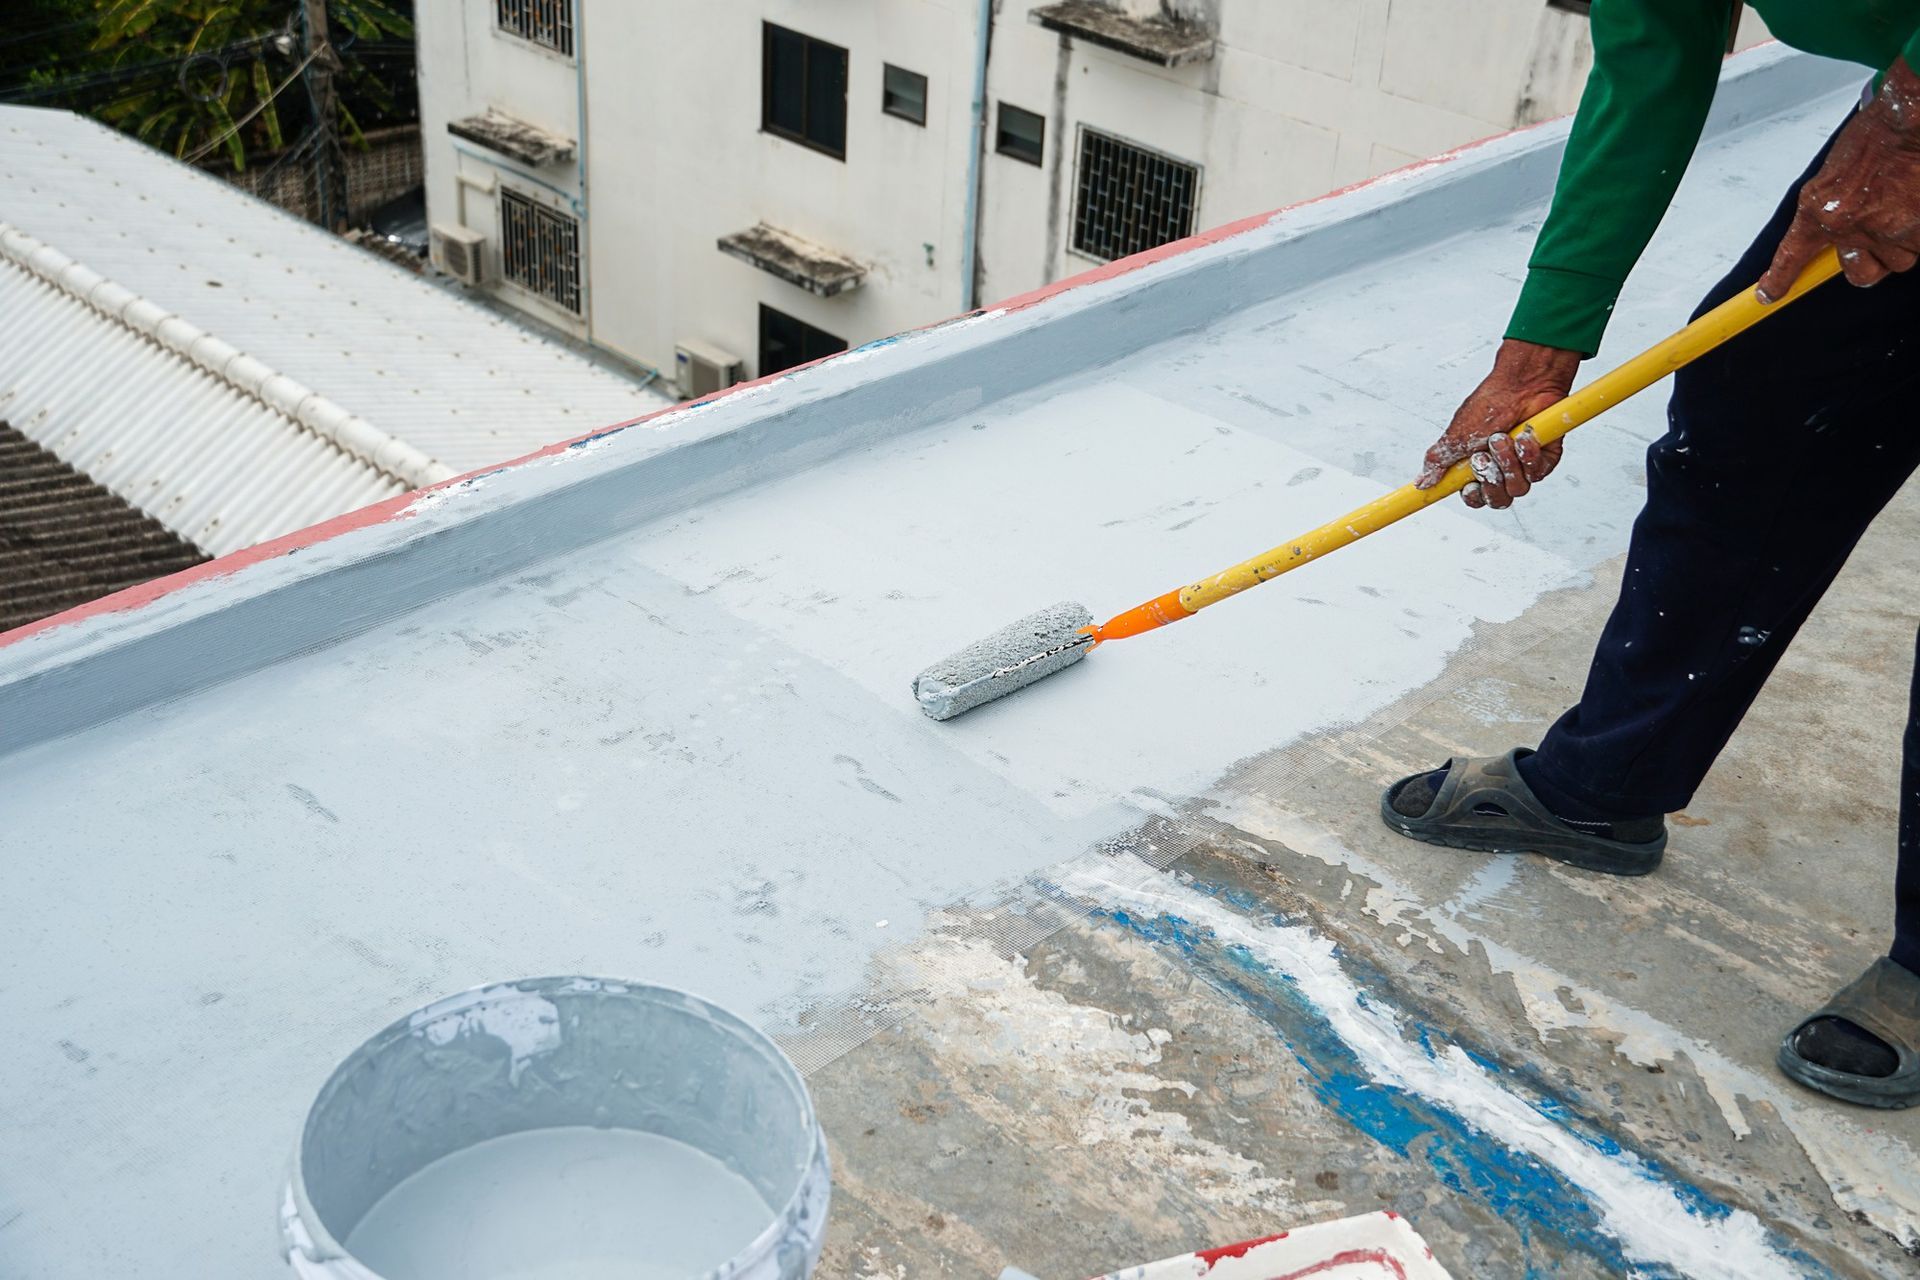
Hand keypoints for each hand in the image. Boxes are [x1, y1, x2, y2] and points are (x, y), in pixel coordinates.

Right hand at [1418, 339, 1580, 508]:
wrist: (1522, 384)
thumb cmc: (1490, 404)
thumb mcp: (1456, 435)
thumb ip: (1438, 461)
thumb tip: (1421, 481)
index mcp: (1476, 468)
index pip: (1474, 497)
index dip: (1473, 496)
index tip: (1469, 486)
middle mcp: (1500, 470)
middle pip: (1497, 500)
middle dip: (1491, 479)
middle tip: (1485, 456)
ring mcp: (1523, 466)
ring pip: (1518, 488)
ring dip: (1508, 463)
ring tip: (1504, 438)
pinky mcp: (1544, 460)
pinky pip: (1538, 473)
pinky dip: (1529, 455)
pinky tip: (1525, 436)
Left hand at [1758, 58, 1919, 299]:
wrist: (1909, 121)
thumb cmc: (1874, 139)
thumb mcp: (1830, 176)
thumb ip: (1824, 211)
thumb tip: (1828, 239)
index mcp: (1819, 212)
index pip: (1791, 258)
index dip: (1779, 281)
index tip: (1768, 294)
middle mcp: (1850, 227)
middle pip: (1860, 275)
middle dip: (1865, 261)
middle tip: (1871, 235)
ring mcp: (1889, 230)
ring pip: (1896, 262)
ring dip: (1897, 246)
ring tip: (1899, 211)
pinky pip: (1918, 246)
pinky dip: (1918, 232)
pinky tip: (1914, 205)